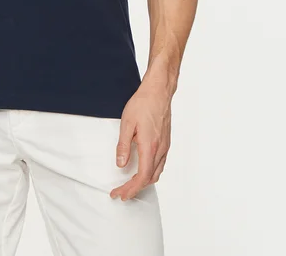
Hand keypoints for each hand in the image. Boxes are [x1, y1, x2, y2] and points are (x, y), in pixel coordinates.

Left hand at [109, 84, 170, 200]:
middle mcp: (160, 149)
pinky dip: (150, 172)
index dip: (131, 189)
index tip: (119, 193)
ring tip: (129, 184)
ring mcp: (165, 146)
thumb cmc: (143, 104)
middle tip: (121, 192)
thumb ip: (123, 146)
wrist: (158, 91)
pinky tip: (142, 169)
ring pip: (156, 172)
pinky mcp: (165, 142)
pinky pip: (159, 164)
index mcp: (150, 147)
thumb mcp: (127, 123)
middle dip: (135, 189)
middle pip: (150, 178)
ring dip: (143, 182)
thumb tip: (120, 164)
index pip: (142, 177)